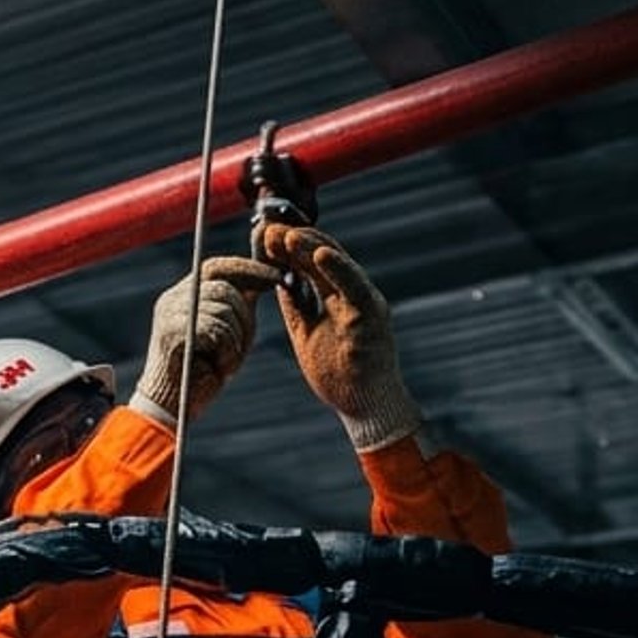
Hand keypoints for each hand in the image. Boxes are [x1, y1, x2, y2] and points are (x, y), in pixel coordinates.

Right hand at [130, 253, 278, 425]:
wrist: (173, 407)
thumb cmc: (205, 371)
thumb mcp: (230, 330)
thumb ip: (242, 304)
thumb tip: (270, 276)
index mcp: (184, 294)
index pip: (218, 267)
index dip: (250, 270)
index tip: (280, 279)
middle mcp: (173, 299)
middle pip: (224, 287)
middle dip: (244, 316)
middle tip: (240, 346)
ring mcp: (169, 315)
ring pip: (223, 309)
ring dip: (235, 340)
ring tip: (224, 362)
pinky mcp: (171, 334)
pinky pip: (216, 331)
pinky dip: (226, 353)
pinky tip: (216, 369)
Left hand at [257, 222, 420, 450]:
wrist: (367, 408)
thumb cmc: (341, 374)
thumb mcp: (307, 333)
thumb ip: (296, 305)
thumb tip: (278, 278)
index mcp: (339, 298)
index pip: (313, 262)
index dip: (290, 246)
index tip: (266, 235)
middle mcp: (354, 296)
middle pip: (325, 257)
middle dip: (297, 240)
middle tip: (270, 229)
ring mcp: (364, 305)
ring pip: (339, 266)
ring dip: (313, 246)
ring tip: (288, 234)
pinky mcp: (372, 319)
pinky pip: (355, 288)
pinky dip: (339, 269)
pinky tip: (319, 254)